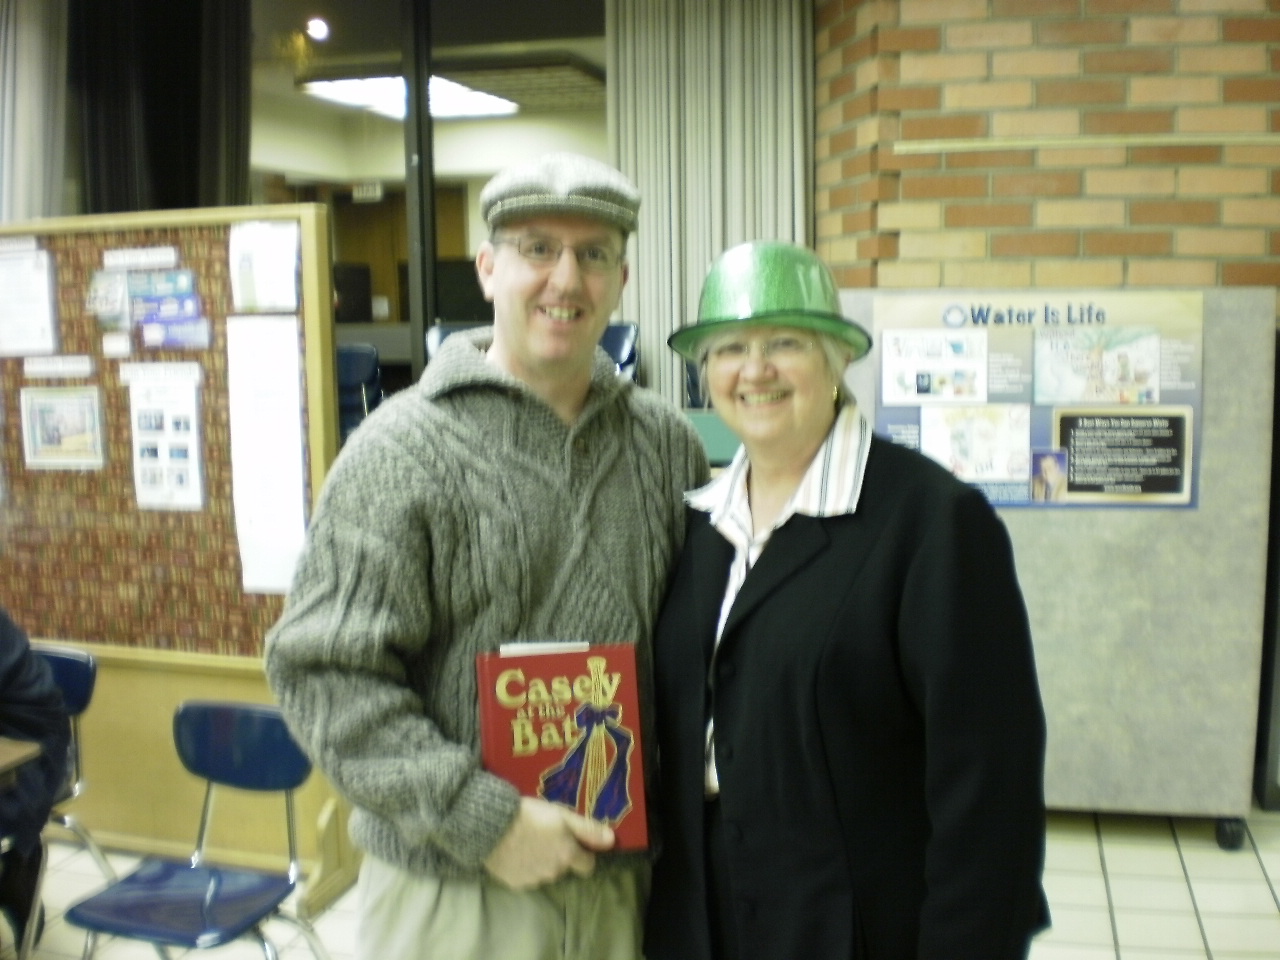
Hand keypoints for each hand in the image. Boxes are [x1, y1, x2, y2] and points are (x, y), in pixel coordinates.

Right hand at [483, 796, 615, 888]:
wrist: (489, 825)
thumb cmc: (528, 814)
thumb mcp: (561, 815)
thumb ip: (587, 829)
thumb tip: (611, 841)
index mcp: (567, 855)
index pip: (587, 865)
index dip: (582, 853)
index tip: (572, 841)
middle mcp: (554, 871)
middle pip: (564, 867)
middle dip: (559, 856)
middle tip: (546, 836)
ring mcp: (533, 880)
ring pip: (545, 873)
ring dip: (541, 861)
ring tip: (527, 841)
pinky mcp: (515, 883)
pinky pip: (526, 877)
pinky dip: (524, 867)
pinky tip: (515, 851)